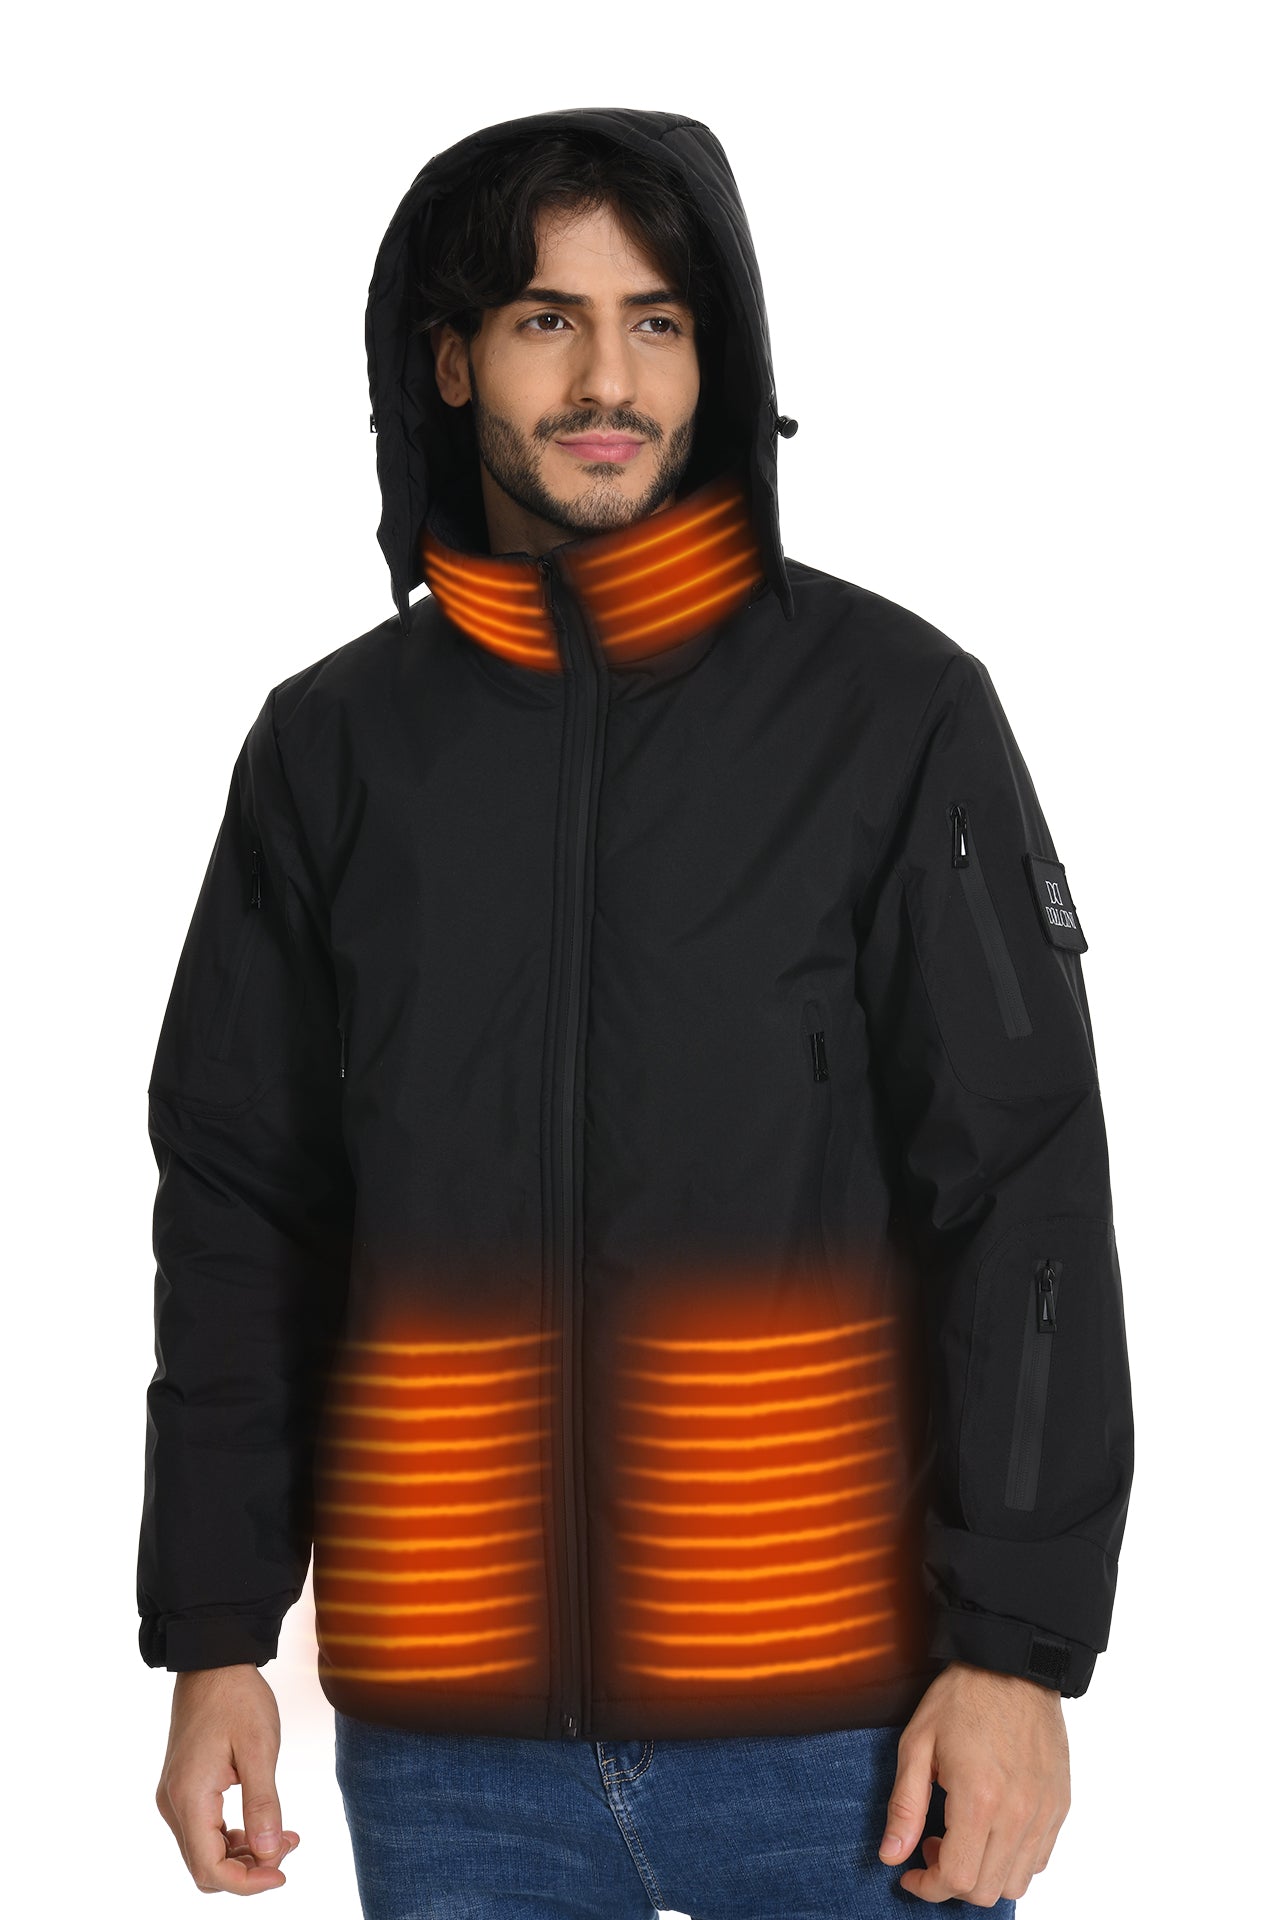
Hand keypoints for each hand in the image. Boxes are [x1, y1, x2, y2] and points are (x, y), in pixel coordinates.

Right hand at [155, 1664, 300, 1894]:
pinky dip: (233, 1834)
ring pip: (205, 1850)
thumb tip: (268, 1855)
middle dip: (248, 1868)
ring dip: (243, 1852)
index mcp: (189, 1797)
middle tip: (288, 1845)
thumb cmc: (238, 1698)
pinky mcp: (183, 1786)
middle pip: (205, 1866)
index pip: (210, 1868)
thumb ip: (264, 1803)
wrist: (213, 1661)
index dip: (246, 1883)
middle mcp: (174, 1803)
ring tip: (284, 1834)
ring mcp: (175, 1795)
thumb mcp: (260, 1748)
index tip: (282, 1873)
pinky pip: (205, 1829)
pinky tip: (263, 1822)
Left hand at [878, 1659, 1069, 1905]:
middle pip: (986, 1890)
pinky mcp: (1060, 1805)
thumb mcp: (918, 1743)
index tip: (910, 1873)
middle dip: (951, 1882)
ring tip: (962, 1836)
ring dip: (984, 1874)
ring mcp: (1044, 1812)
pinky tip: (991, 1828)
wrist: (1012, 1664)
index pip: (956, 1878)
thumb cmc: (962, 1697)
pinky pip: (1040, 1859)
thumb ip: (905, 1806)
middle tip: (932, 1845)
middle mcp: (1018, 1814)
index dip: (928, 1887)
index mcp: (979, 1799)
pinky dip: (1012, 1860)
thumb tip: (890, 1856)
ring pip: (1016, 1882)